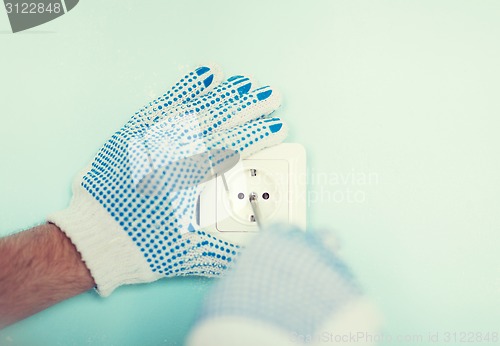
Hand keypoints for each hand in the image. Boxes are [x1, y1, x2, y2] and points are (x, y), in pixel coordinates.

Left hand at [48, 65, 286, 295]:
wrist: (95, 240)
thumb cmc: (144, 247)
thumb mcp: (194, 253)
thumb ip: (230, 248)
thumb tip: (259, 245)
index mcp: (195, 179)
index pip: (237, 147)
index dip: (261, 135)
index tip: (280, 126)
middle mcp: (178, 152)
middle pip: (223, 121)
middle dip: (252, 107)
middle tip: (273, 95)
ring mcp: (156, 138)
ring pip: (199, 107)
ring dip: (226, 93)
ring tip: (247, 83)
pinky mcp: (136, 131)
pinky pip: (166, 101)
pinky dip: (188, 86)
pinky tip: (206, 75)